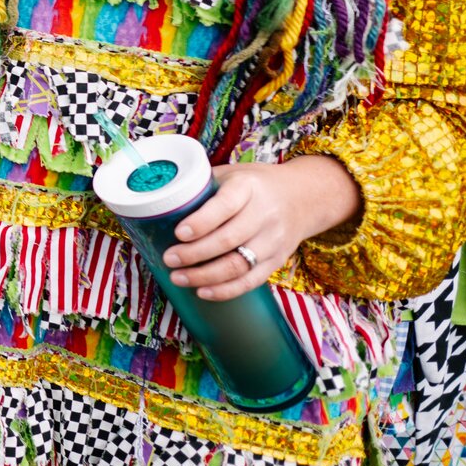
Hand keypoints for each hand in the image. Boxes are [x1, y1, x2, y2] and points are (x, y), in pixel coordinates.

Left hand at [163, 156, 361, 301]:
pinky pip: (251, 281)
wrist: (304, 198)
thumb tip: (161, 199)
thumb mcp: (232, 173)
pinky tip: (202, 291)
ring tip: (178, 277)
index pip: (225, 206)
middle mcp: (264, 215)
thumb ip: (204, 186)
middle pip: (228, 240)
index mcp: (248, 188)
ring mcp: (272, 241)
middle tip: (169, 259)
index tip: (178, 233)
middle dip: (194, 254)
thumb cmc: (256, 184)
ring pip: (238, 265)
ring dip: (205, 276)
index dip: (201, 222)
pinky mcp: (277, 261)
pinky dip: (226, 290)